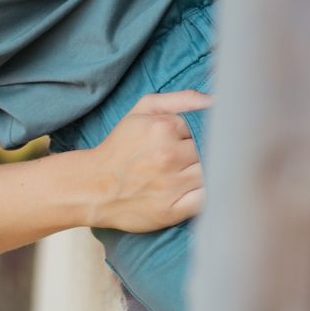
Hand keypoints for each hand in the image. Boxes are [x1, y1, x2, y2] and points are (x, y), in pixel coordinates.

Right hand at [84, 89, 210, 231]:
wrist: (93, 186)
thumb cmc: (121, 147)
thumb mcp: (143, 110)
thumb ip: (181, 99)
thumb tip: (216, 100)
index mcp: (163, 127)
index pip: (208, 125)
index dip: (208, 131)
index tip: (199, 138)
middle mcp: (169, 155)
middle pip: (212, 149)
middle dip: (211, 150)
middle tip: (196, 156)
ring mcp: (171, 185)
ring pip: (212, 173)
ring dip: (211, 171)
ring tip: (193, 171)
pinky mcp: (172, 211)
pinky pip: (207, 200)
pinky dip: (211, 194)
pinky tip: (199, 189)